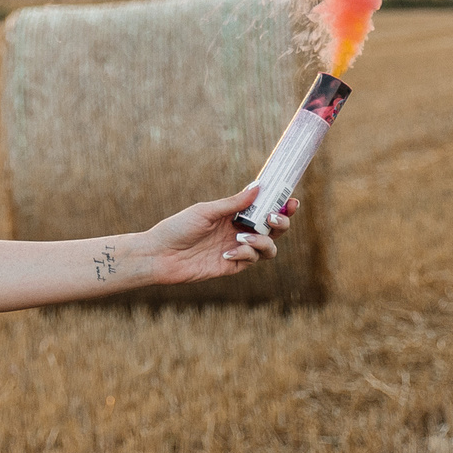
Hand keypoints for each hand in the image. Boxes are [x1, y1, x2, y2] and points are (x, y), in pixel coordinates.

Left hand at [144, 188, 298, 284]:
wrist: (160, 254)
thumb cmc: (178, 227)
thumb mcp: (205, 211)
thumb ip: (233, 203)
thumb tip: (258, 187)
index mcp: (233, 215)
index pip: (264, 209)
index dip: (281, 206)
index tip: (292, 200)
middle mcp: (238, 232)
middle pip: (274, 230)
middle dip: (281, 223)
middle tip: (272, 218)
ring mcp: (237, 250)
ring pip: (269, 248)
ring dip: (262, 241)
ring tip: (243, 237)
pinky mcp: (233, 266)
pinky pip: (251, 260)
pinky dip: (244, 254)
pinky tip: (225, 253)